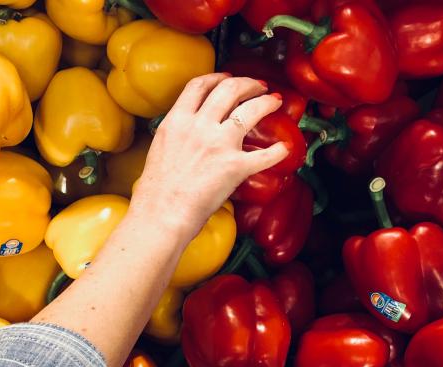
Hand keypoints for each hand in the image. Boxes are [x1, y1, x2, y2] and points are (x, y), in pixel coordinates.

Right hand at [131, 73, 286, 239]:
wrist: (161, 213)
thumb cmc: (157, 190)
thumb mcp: (160, 147)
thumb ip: (177, 133)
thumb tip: (188, 132)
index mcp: (177, 121)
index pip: (199, 85)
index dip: (218, 77)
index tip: (228, 77)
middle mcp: (199, 126)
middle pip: (229, 89)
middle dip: (249, 83)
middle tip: (259, 86)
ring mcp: (219, 144)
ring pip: (251, 110)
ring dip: (267, 102)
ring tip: (275, 101)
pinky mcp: (235, 166)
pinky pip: (265, 155)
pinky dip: (278, 152)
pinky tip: (285, 148)